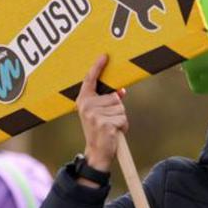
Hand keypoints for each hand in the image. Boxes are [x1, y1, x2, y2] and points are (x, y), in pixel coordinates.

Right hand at [76, 55, 126, 174]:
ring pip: (120, 108)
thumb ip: (108, 101)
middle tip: (108, 121)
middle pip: (114, 97)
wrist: (96, 152)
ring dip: (120, 118)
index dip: (97, 67)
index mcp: (84, 100)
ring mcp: (95, 115)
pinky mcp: (105, 124)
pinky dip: (123, 126)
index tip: (104, 55)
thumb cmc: (99, 130)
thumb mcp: (99, 113)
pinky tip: (114, 133)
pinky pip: (123, 119)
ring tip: (110, 127)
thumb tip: (121, 91)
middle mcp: (87, 105)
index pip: (90, 80)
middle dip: (116, 109)